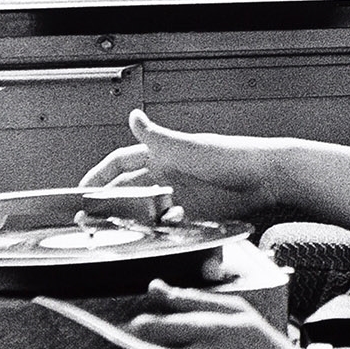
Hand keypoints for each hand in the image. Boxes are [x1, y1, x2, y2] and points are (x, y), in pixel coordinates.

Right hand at [80, 109, 284, 222]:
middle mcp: (169, 174)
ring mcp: (182, 194)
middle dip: (110, 203)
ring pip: (148, 209)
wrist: (268, 178)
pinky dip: (162, 228)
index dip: (100, 176)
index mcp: (162, 154)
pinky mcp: (197, 212)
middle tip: (92, 219)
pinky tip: (160, 232)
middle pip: (130, 189)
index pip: (121, 163)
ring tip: (121, 231)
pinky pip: (171, 223)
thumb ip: (158, 137)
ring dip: (135, 219)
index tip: (82, 191)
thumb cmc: (231, 156)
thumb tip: (134, 116)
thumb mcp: (188, 147)